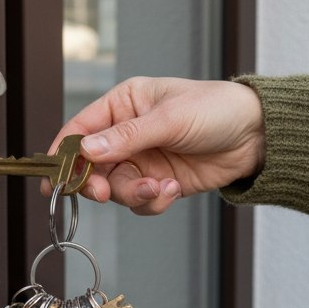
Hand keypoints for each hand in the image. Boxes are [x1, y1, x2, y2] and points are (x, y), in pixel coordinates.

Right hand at [47, 77, 264, 214]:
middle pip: (93, 167)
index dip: (63, 153)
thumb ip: (127, 136)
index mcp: (123, 105)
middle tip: (104, 192)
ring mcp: (143, 161)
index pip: (80, 129)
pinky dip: (154, 202)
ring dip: (134, 195)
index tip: (52, 177)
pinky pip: (142, 202)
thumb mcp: (169, 119)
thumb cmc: (216, 110)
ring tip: (160, 188)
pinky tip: (173, 189)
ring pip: (117, 189)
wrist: (256, 135)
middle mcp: (128, 134)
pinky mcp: (160, 183)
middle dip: (98, 183)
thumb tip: (87, 150)